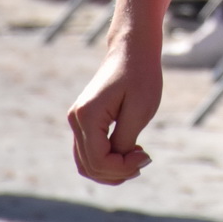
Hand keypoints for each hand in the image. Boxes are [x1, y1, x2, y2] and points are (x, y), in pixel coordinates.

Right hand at [69, 45, 160, 185]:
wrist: (133, 49)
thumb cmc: (140, 76)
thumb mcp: (139, 110)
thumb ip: (125, 141)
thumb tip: (116, 164)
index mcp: (87, 116)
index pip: (99, 161)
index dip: (123, 168)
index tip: (147, 155)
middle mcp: (75, 120)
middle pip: (90, 167)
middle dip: (118, 172)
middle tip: (145, 159)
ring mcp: (77, 120)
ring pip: (87, 163)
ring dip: (112, 169)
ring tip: (137, 157)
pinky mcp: (84, 120)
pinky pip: (90, 151)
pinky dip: (108, 159)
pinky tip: (129, 151)